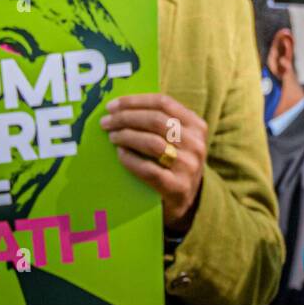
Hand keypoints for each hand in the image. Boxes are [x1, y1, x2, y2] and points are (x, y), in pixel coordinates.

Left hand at [100, 93, 207, 232]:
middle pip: (156, 121)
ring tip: (111, 136)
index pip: (164, 103)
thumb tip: (123, 106)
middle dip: (126, 118)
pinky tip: (120, 154)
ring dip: (127, 136)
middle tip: (106, 122)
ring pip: (152, 143)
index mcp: (197, 126)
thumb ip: (161, 123)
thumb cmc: (175, 164)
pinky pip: (149, 169)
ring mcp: (188, 166)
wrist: (186, 202)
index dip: (136, 101)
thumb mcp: (179, 139)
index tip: (113, 105)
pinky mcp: (177, 187)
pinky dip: (131, 160)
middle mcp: (196, 143)